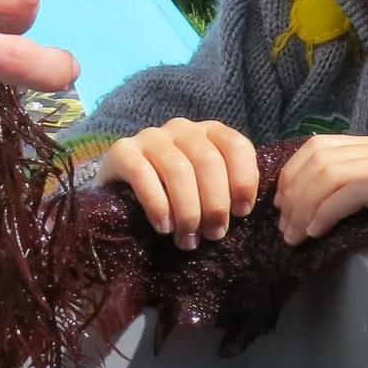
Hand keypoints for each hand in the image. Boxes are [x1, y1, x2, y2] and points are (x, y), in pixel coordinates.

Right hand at [99, 120, 259, 247]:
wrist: (122, 190)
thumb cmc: (175, 193)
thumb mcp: (206, 187)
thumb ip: (227, 189)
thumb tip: (245, 211)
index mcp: (210, 132)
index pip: (237, 146)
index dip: (244, 181)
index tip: (241, 214)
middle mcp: (182, 128)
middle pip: (208, 162)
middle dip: (215, 204)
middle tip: (213, 235)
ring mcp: (151, 137)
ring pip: (178, 170)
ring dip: (188, 211)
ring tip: (188, 239)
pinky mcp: (122, 151)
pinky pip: (142, 175)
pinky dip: (157, 204)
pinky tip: (164, 227)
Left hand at [273, 134, 367, 253]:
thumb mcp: (363, 201)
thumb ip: (335, 189)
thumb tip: (284, 197)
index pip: (318, 146)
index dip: (292, 175)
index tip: (279, 207)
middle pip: (320, 159)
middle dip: (294, 196)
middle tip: (286, 230)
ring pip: (331, 174)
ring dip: (305, 208)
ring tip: (296, 237)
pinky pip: (350, 192)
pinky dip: (326, 213)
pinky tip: (316, 233)